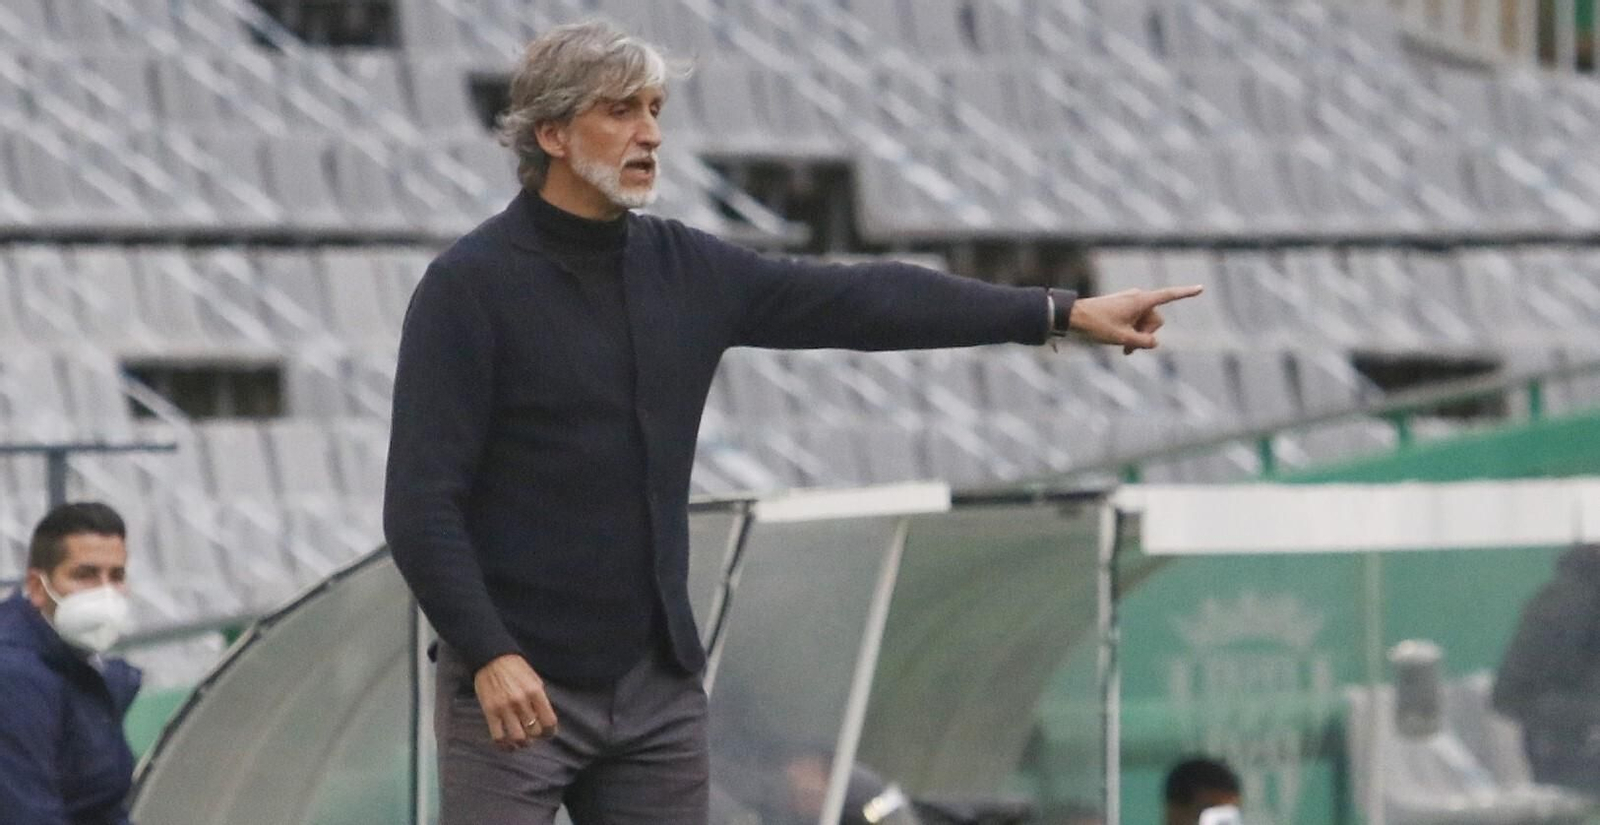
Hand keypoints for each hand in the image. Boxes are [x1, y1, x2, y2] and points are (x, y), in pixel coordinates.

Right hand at [473, 654, 558, 750]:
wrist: (491, 658)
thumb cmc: (515, 668)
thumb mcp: (534, 679)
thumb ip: (540, 699)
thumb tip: (544, 719)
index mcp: (535, 692)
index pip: (549, 721)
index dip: (550, 731)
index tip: (548, 733)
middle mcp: (521, 702)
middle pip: (534, 731)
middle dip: (536, 736)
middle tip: (534, 735)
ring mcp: (505, 708)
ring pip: (518, 737)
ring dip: (522, 743)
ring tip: (523, 741)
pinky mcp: (490, 712)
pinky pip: (498, 736)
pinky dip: (505, 745)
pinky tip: (508, 745)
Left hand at [1067, 285, 1202, 353]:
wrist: (1073, 316)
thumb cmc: (1097, 325)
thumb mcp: (1123, 338)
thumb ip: (1144, 341)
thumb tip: (1154, 342)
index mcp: (1141, 300)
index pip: (1168, 295)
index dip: (1185, 294)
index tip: (1201, 288)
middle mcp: (1138, 298)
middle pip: (1156, 319)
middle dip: (1147, 334)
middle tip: (1129, 349)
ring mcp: (1130, 302)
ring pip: (1145, 322)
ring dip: (1138, 336)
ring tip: (1123, 348)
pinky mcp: (1122, 307)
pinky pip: (1135, 321)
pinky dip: (1132, 331)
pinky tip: (1122, 344)